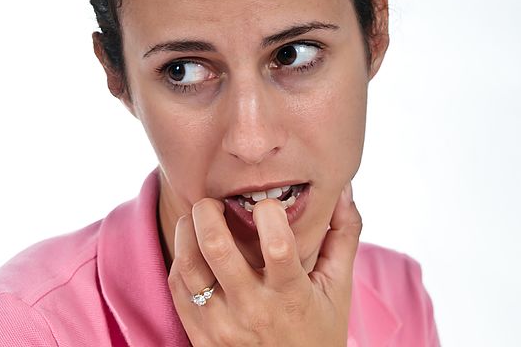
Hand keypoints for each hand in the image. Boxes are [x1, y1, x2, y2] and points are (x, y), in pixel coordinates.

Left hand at [167, 183, 360, 346]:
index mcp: (291, 296)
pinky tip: (194, 251)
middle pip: (216, 246)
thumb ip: (343, 236)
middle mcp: (253, 311)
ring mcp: (222, 327)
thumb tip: (343, 188)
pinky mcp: (200, 337)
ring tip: (198, 220)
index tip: (267, 206)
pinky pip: (176, 287)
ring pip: (187, 264)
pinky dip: (181, 259)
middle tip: (214, 202)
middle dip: (209, 210)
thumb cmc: (318, 333)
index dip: (268, 211)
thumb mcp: (338, 289)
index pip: (276, 245)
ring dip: (187, 230)